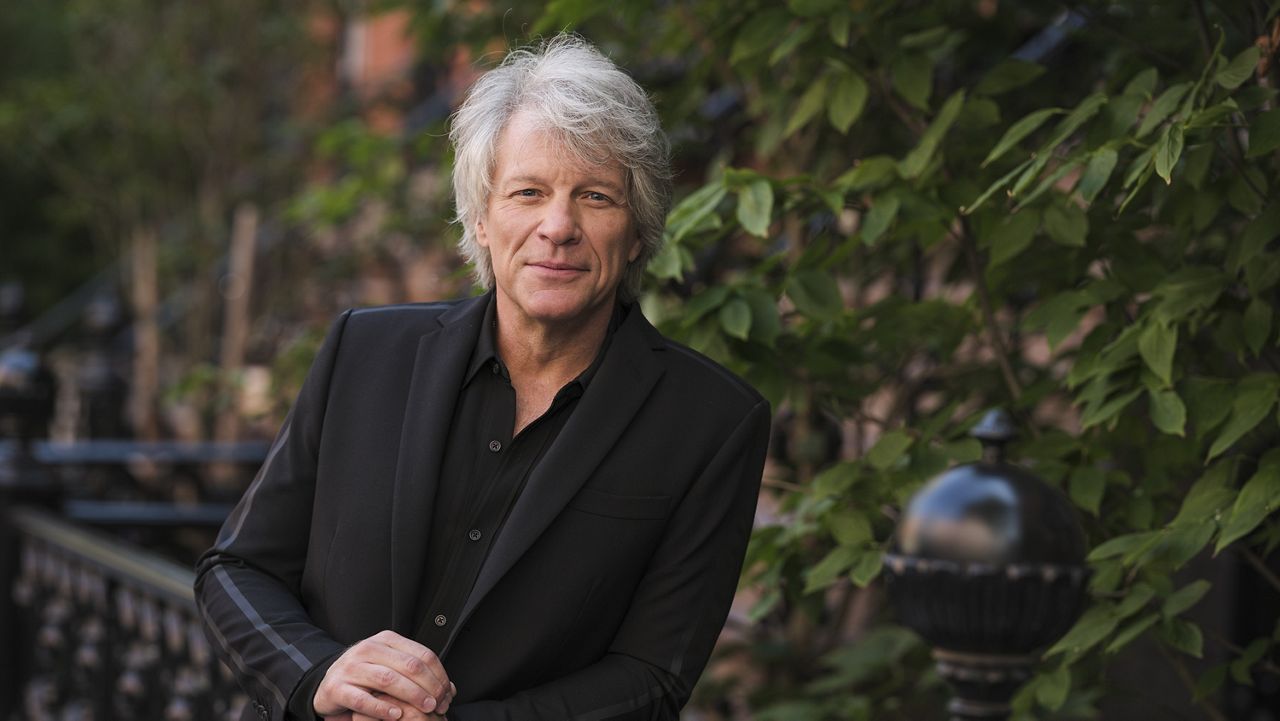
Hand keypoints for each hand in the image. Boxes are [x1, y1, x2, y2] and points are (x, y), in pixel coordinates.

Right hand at [314, 630, 454, 718]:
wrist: (328, 681)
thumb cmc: (365, 674)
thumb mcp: (391, 665)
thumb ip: (416, 673)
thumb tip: (449, 688)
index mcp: (386, 640)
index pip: (422, 654)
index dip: (439, 675)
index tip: (447, 693)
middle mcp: (368, 649)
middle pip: (408, 666)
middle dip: (429, 687)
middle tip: (439, 703)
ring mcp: (351, 667)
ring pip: (388, 679)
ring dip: (412, 695)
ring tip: (425, 708)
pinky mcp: (337, 688)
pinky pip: (362, 699)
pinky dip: (382, 708)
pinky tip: (396, 714)